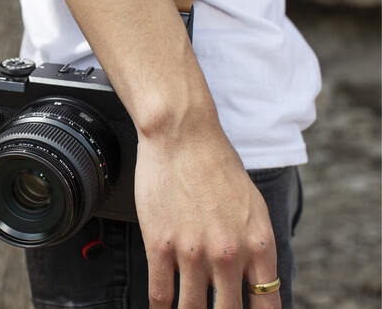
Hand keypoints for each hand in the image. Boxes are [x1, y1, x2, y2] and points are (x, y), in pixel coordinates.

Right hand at [135, 121, 280, 308]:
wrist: (182, 135)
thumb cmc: (216, 163)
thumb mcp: (251, 204)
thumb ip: (255, 245)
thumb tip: (251, 281)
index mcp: (259, 243)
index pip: (267, 305)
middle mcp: (228, 254)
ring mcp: (192, 252)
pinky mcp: (160, 245)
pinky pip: (160, 296)